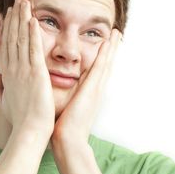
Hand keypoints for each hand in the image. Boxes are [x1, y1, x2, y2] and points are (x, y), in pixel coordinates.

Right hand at [0, 0, 54, 140]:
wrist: (29, 131)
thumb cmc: (19, 120)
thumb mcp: (5, 102)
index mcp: (8, 75)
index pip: (6, 47)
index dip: (7, 30)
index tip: (8, 16)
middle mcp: (13, 69)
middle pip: (12, 38)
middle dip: (13, 19)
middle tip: (16, 2)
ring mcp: (23, 70)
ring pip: (21, 39)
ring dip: (21, 19)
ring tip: (23, 3)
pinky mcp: (35, 73)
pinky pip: (33, 48)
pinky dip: (32, 33)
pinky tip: (32, 19)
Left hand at [51, 29, 121, 149]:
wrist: (69, 141)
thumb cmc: (64, 127)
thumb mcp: (67, 106)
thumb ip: (67, 97)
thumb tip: (58, 90)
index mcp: (89, 93)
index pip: (97, 70)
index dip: (103, 57)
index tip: (104, 43)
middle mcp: (96, 89)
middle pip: (106, 64)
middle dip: (111, 48)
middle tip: (116, 32)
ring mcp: (96, 89)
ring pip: (106, 63)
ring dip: (111, 47)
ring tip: (116, 32)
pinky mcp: (91, 90)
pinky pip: (99, 68)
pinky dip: (104, 55)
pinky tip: (106, 43)